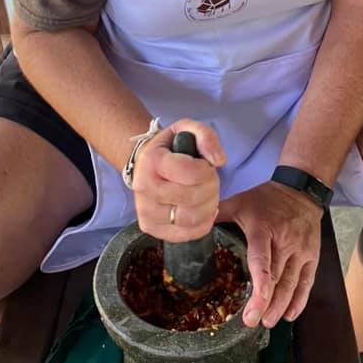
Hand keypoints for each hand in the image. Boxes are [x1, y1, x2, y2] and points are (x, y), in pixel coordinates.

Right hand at [132, 119, 225, 241]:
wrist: (145, 165)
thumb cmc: (170, 147)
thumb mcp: (187, 129)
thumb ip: (206, 136)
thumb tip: (219, 161)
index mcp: (151, 161)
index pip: (190, 173)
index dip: (206, 169)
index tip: (204, 165)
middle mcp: (144, 188)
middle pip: (193, 197)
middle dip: (211, 187)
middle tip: (209, 179)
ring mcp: (145, 211)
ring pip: (192, 218)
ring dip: (210, 205)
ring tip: (207, 193)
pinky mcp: (150, 228)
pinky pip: (188, 234)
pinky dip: (204, 222)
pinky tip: (202, 208)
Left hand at [218, 181, 322, 329]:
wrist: (301, 191)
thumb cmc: (266, 199)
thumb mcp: (240, 202)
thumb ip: (218, 214)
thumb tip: (192, 223)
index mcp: (263, 229)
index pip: (261, 259)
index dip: (260, 283)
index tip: (256, 303)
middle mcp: (284, 241)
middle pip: (276, 277)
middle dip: (266, 303)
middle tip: (253, 321)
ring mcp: (300, 250)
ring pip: (291, 283)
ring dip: (281, 305)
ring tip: (268, 321)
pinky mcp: (312, 256)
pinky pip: (306, 282)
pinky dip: (299, 300)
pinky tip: (290, 315)